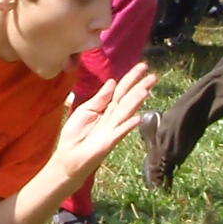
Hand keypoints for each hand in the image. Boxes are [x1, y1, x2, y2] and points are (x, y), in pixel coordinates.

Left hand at [51, 66, 159, 180]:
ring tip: (146, 89)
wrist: (69, 156)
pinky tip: (138, 118)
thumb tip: (112, 81)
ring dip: (137, 101)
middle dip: (140, 87)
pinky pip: (121, 131)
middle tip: (154, 76)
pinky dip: (129, 125)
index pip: (121, 89)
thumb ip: (100, 98)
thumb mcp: (85, 110)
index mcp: (106, 107)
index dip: (131, 78)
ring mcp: (113, 128)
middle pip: (128, 98)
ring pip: (127, 111)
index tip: (143, 66)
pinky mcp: (110, 141)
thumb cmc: (75, 134)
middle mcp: (113, 116)